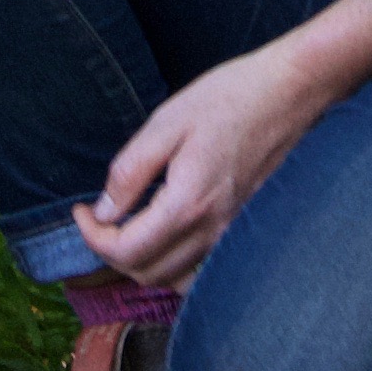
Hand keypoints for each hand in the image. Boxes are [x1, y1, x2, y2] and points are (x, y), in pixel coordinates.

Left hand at [77, 45, 342, 287]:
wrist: (291, 92)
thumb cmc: (230, 97)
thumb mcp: (166, 123)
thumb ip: (129, 172)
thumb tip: (104, 211)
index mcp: (188, 203)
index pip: (127, 251)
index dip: (92, 237)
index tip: (80, 211)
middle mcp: (213, 230)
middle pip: (146, 272)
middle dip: (111, 251)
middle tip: (98, 217)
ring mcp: (232, 234)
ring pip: (172, 278)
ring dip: (140, 262)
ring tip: (124, 228)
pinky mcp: (243, 228)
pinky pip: (199, 270)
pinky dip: (172, 266)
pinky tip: (163, 238)